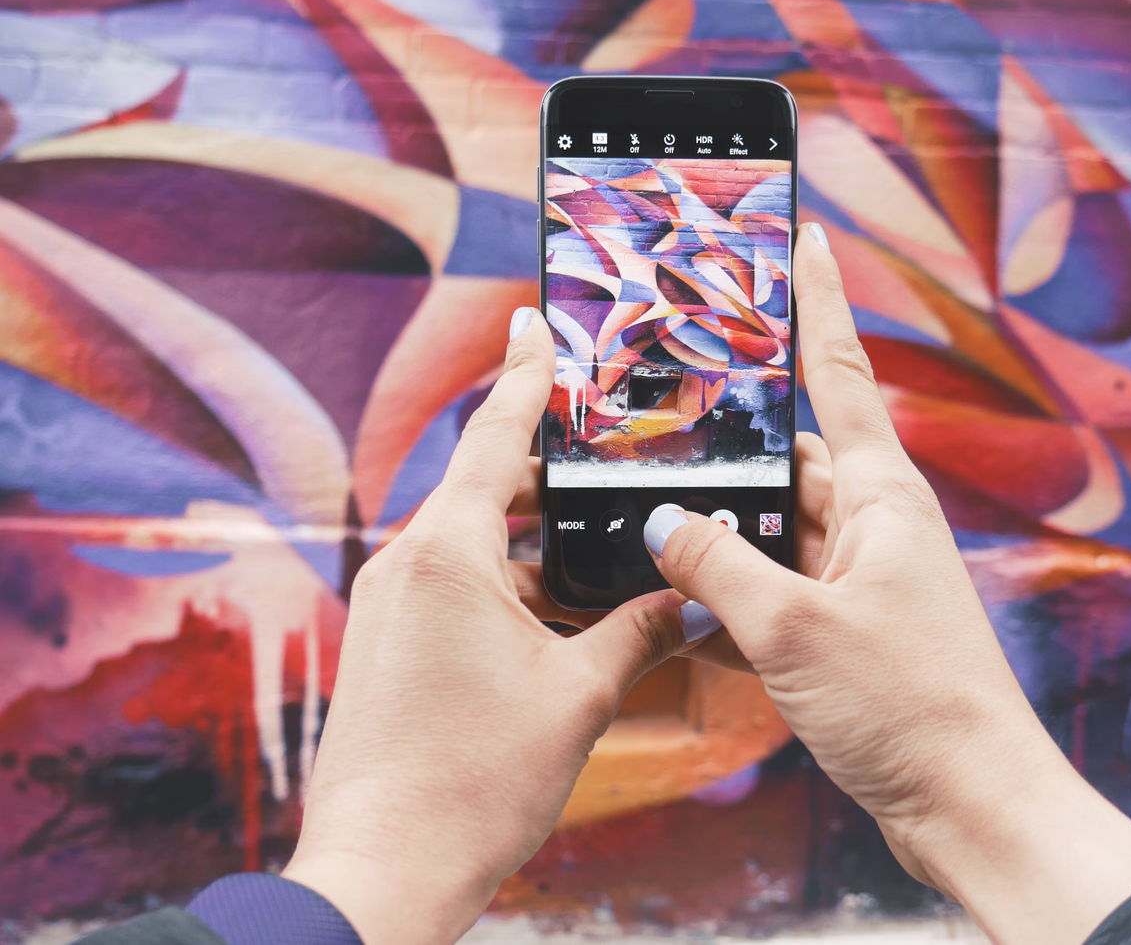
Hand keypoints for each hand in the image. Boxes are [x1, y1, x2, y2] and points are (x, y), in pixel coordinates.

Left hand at [283, 310, 708, 944]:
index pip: (496, 435)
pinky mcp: (393, 642)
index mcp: (449, 553)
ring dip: (541, 544)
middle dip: (556, 474)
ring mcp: (394, 604)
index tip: (535, 318)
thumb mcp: (579, 696)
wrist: (384, 870)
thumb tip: (688, 600)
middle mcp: (409, 563)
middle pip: (491, 486)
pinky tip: (569, 614)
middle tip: (616, 455)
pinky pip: (460, 586)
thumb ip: (639, 632)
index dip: (525, 372)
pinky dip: (514, 586)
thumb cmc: (473, 783)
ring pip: (479, 542)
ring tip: (610, 549)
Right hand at [639, 225, 1130, 944]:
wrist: (971, 805)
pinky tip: (686, 614)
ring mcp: (864, 578)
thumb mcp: (793, 628)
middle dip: (731, 440)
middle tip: (663, 412)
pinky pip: (778, 589)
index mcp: (881, 495)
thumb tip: (663, 521)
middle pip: (790, 455)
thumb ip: (718, 564)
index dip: (818, 299)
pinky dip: (735, 597)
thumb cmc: (909, 707)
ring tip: (652, 519)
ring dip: (725, 531)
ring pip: (777, 526)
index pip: (840, 370)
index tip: (807, 233)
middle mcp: (876, 523)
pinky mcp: (850, 629)